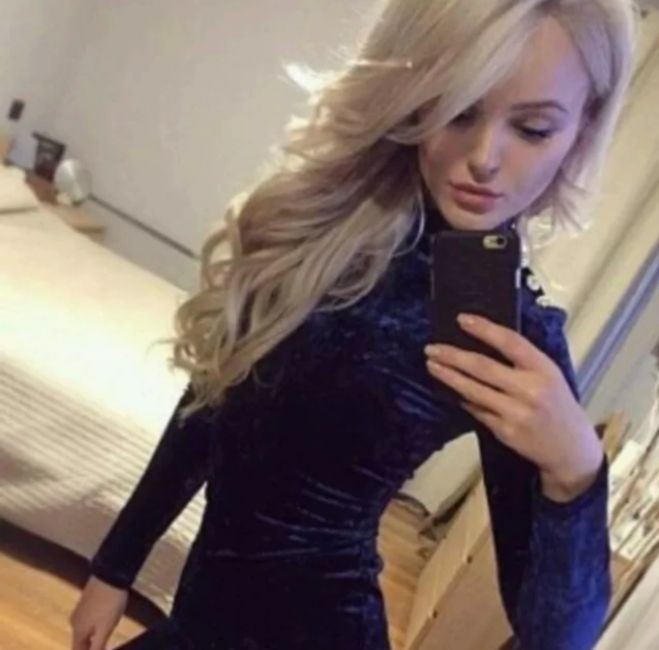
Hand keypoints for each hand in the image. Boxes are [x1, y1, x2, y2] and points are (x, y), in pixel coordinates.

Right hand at [69, 575, 127, 649]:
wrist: (111, 574)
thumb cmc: (109, 603)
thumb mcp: (105, 629)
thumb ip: (97, 647)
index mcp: (78, 630)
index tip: (100, 649)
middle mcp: (75, 620)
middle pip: (80, 641)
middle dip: (90, 647)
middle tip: (104, 645)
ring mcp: (80, 609)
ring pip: (85, 629)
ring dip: (93, 635)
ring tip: (106, 635)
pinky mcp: (87, 599)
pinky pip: (89, 618)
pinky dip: (95, 624)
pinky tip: (106, 621)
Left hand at [424, 313, 603, 496]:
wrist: (572, 450)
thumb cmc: (557, 405)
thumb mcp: (549, 376)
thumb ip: (522, 361)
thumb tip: (481, 342)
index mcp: (544, 369)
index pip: (510, 342)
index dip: (484, 329)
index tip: (461, 319)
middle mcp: (530, 390)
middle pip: (483, 367)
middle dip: (453, 356)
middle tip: (432, 348)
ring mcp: (516, 413)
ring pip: (473, 390)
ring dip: (449, 377)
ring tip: (432, 365)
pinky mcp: (505, 432)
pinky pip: (476, 410)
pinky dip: (462, 399)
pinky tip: (451, 390)